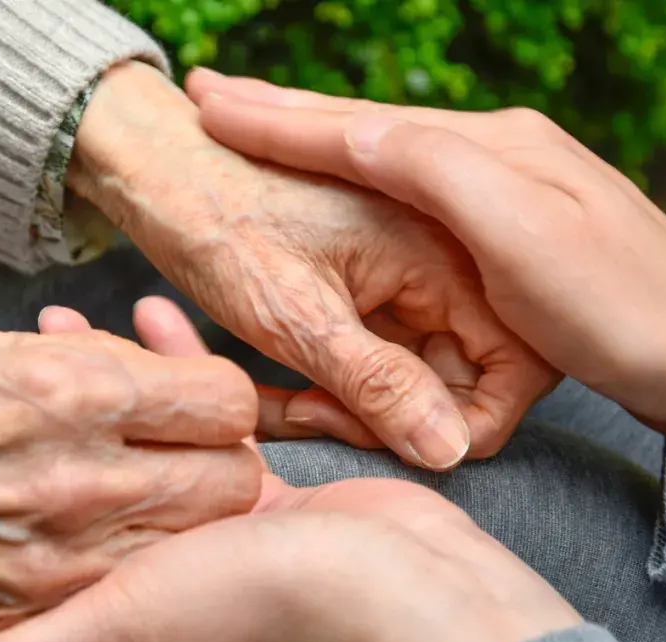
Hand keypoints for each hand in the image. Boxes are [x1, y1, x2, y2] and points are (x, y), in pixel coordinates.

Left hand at [0, 300, 581, 641]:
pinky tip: (155, 322)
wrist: (408, 602)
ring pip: (139, 448)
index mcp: (119, 617)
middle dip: (38, 417)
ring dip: (102, 386)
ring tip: (62, 321)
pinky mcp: (273, 500)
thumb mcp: (120, 637)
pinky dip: (182, 375)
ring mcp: (216, 538)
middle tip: (4, 348)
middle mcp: (161, 579)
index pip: (32, 550)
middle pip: (81, 488)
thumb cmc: (262, 621)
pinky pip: (210, 429)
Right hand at [0, 328, 263, 637]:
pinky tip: (67, 538)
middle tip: (170, 449)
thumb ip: (76, 364)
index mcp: (68, 391)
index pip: (225, 400)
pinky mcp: (23, 613)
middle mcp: (78, 479)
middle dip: (213, 462)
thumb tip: (134, 371)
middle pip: (231, 484)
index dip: (210, 396)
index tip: (184, 397)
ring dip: (170, 520)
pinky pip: (112, 590)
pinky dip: (110, 567)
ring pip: (184, 546)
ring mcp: (55, 559)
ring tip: (119, 493)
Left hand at [69, 62, 558, 469]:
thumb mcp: (296, 317)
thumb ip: (376, 384)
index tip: (361, 423)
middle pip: (463, 379)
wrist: (159, 167)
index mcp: (449, 252)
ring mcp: (412, 275)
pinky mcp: (376, 289)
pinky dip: (335, 385)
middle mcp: (447, 260)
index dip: (447, 421)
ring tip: (282, 408)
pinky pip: (381, 358)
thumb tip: (448, 451)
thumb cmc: (220, 222)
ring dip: (355, 407)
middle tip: (307, 416)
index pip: (506, 372)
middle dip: (390, 417)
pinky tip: (280, 391)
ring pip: (416, 377)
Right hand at [186, 69, 665, 430]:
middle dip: (288, 113)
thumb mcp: (515, 227)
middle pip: (370, 127)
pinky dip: (362, 176)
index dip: (282, 117)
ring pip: (390, 156)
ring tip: (258, 124)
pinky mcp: (520, 230)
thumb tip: (354, 130)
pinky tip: (346, 176)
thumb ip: (434, 169)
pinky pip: (417, 192)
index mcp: (491, 147)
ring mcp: (511, 188)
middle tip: (215, 96)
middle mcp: (499, 152)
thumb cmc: (614, 299)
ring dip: (318, 139)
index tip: (211, 103)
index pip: (363, 124)